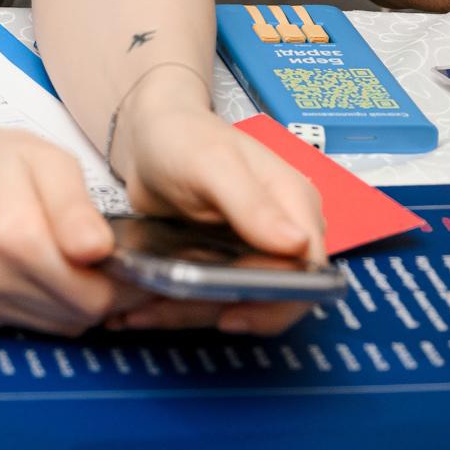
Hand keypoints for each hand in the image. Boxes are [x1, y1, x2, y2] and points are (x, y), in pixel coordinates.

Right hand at [0, 117, 120, 336]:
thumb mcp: (45, 159)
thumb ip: (76, 207)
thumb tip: (100, 250)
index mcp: (12, 233)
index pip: (95, 294)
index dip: (126, 285)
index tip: (135, 264)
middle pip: (79, 316)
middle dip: (106, 293)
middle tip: (110, 261)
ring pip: (58, 326)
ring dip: (77, 301)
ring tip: (74, 260)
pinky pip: (29, 324)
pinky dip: (46, 305)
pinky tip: (41, 270)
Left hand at [107, 62, 326, 334]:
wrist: (150, 133)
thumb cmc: (184, 136)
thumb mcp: (213, 165)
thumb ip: (252, 203)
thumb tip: (296, 244)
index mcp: (295, 206)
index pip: (310, 273)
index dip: (278, 302)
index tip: (231, 316)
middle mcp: (283, 233)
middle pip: (273, 297)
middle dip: (221, 312)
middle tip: (166, 312)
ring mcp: (255, 251)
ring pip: (236, 303)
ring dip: (190, 314)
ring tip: (140, 314)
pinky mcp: (227, 263)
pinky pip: (212, 298)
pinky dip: (178, 308)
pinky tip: (143, 309)